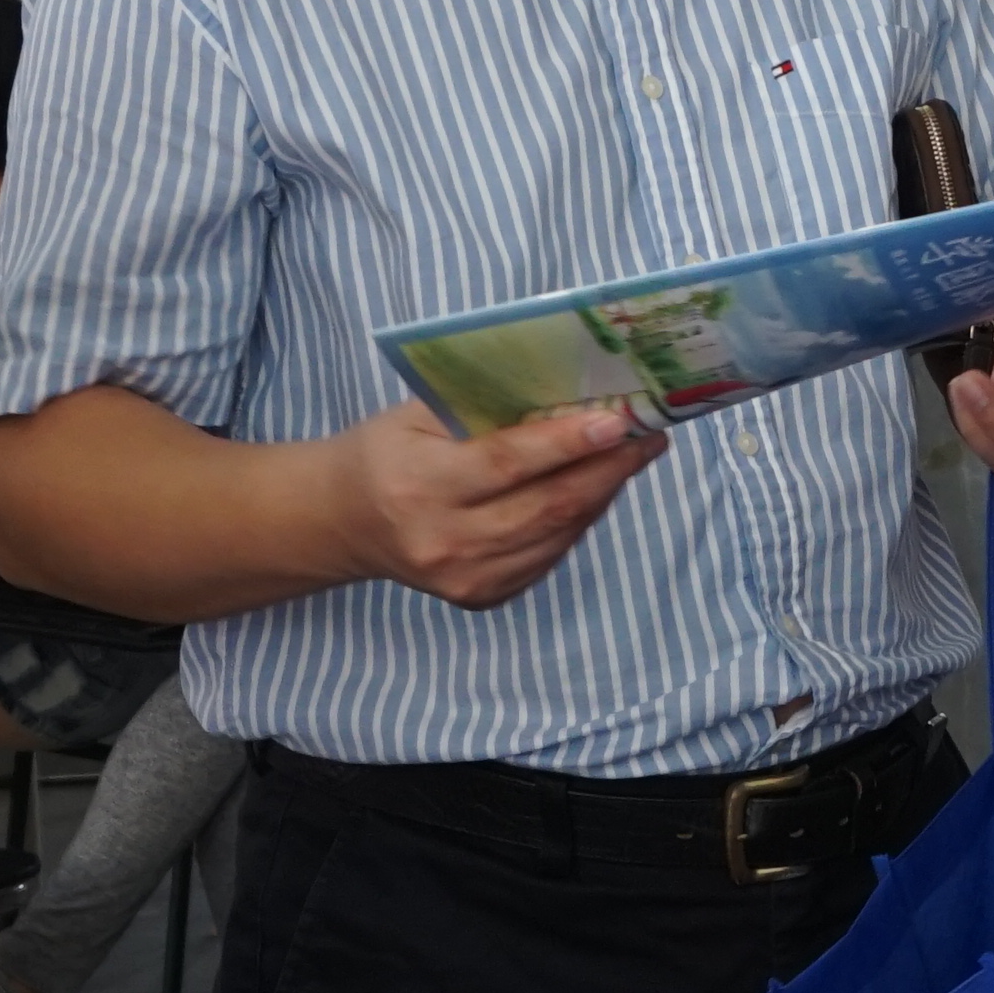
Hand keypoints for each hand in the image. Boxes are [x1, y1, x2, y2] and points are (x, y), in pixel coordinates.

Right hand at [330, 397, 661, 605]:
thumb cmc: (387, 452)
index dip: (568, 442)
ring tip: (633, 456)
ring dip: (603, 493)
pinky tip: (596, 489)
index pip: (508, 463)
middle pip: (546, 506)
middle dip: (607, 468)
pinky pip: (548, 555)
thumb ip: (484, 407)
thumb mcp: (417, 415)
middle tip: (649, 435)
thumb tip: (569, 395)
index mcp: (420, 485)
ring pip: (557, 534)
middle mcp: (443, 541)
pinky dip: (578, 520)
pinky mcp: (482, 597)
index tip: (620, 419)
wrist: (344, 522)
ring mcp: (465, 578)